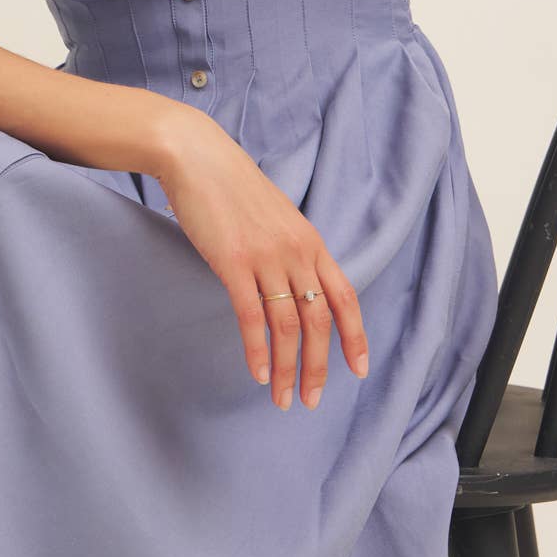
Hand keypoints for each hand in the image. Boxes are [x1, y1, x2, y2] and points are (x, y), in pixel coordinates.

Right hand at [150, 111, 369, 408]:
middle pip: (319, 320)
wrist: (198, 156)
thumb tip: (291, 283)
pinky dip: (258, 350)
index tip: (358, 370)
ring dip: (288, 368)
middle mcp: (296, 251)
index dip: (354, 336)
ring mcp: (266, 256)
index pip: (344, 297)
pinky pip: (252, 316)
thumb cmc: (230, 187)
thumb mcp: (274, 218)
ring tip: (284, 398)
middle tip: (311, 399)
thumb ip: (288, 249)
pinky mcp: (234, 261)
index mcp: (310, 242)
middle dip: (318, 366)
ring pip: (289, 325)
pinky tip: (259, 374)